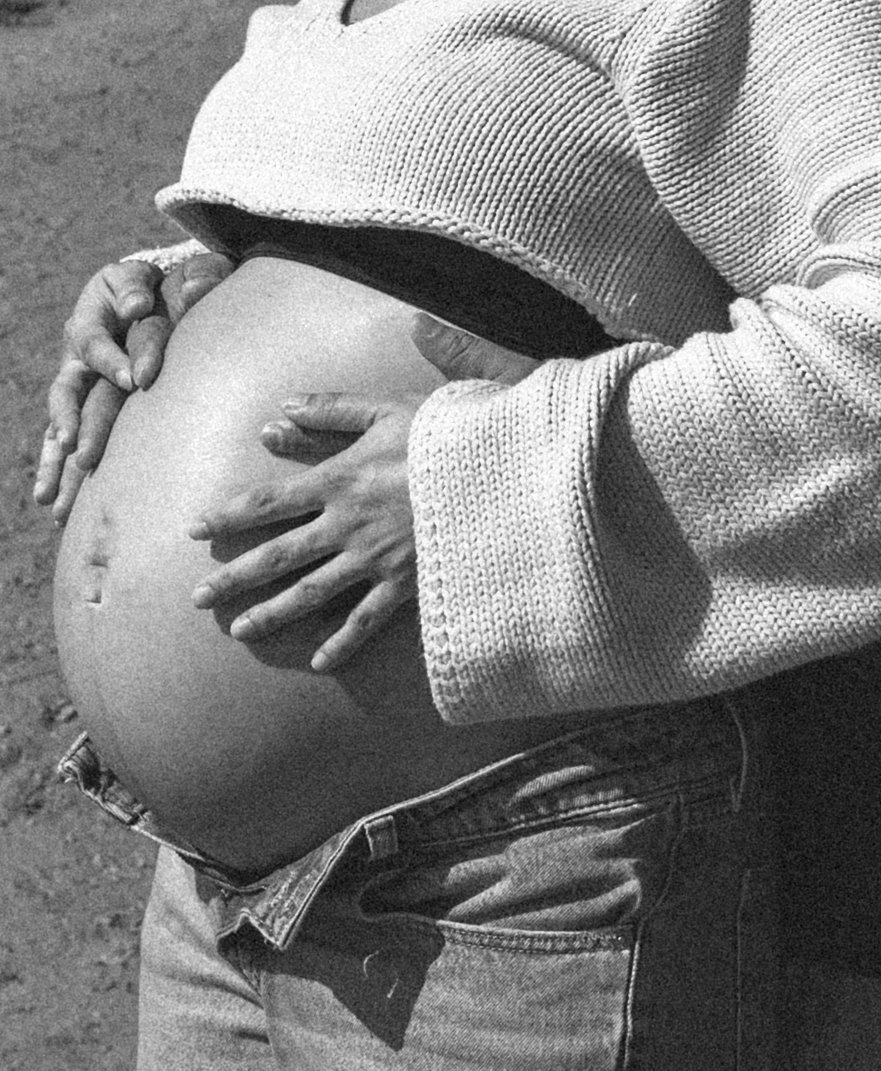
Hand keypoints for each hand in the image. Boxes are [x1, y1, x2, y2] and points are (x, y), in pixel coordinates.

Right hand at [35, 251, 234, 523]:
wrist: (139, 292)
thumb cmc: (152, 284)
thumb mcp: (150, 274)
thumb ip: (147, 283)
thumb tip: (141, 304)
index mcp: (90, 318)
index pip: (94, 340)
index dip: (112, 360)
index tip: (136, 380)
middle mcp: (76, 355)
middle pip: (67, 390)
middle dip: (71, 420)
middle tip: (76, 447)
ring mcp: (77, 384)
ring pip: (59, 424)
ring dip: (56, 460)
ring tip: (51, 497)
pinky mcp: (83, 407)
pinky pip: (66, 441)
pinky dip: (59, 472)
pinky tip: (55, 507)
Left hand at [190, 394, 420, 671]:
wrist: (498, 473)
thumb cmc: (444, 435)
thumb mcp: (385, 409)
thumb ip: (330, 409)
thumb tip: (280, 410)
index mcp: (338, 480)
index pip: (268, 502)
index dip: (228, 515)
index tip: (193, 529)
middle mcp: (347, 525)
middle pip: (277, 556)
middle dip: (234, 577)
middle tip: (198, 598)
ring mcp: (374, 559)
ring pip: (311, 593)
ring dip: (272, 613)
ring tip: (240, 631)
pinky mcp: (405, 583)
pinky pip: (366, 619)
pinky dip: (342, 642)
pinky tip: (319, 662)